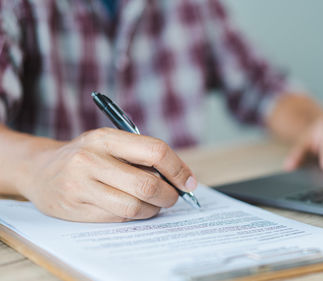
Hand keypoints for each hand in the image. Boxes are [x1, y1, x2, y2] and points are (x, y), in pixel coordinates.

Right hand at [20, 128, 196, 221]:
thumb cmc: (86, 155)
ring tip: (154, 204)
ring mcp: (81, 186)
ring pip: (134, 207)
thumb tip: (182, 178)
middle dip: (169, 195)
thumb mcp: (110, 142)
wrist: (39, 169)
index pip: (155, 151)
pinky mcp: (75, 209)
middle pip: (147, 184)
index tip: (189, 182)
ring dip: (153, 209)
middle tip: (173, 197)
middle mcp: (91, 160)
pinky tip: (134, 209)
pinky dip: (135, 216)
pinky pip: (118, 218)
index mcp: (106, 138)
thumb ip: (141, 155)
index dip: (178, 169)